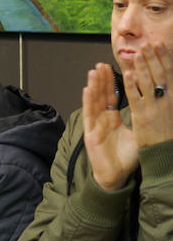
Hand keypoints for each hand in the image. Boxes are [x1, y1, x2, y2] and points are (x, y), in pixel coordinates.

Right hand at [82, 63, 137, 190]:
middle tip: (101, 64)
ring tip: (93, 71)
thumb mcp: (136, 135)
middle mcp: (102, 121)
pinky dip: (88, 102)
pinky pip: (89, 115)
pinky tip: (87, 89)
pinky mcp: (90, 134)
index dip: (111, 84)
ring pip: (94, 102)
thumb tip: (152, 108)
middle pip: (101, 97)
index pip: (111, 98)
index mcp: (112, 120)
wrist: (116, 176)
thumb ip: (139, 121)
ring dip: (93, 86)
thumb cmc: (126, 159)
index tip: (112, 68)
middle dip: (101, 80)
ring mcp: (95, 126)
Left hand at [125, 43, 172, 147]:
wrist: (167, 151)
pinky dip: (132, 84)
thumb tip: (169, 81)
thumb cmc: (169, 130)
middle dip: (153, 57)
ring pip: (148, 82)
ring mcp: (155, 107)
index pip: (170, 72)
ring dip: (142, 66)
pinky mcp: (142, 116)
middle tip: (147, 44)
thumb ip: (171, 93)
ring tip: (137, 53)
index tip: (160, 44)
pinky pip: (135, 97)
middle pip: (159, 73)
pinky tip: (127, 74)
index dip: (164, 57)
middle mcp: (167, 99)